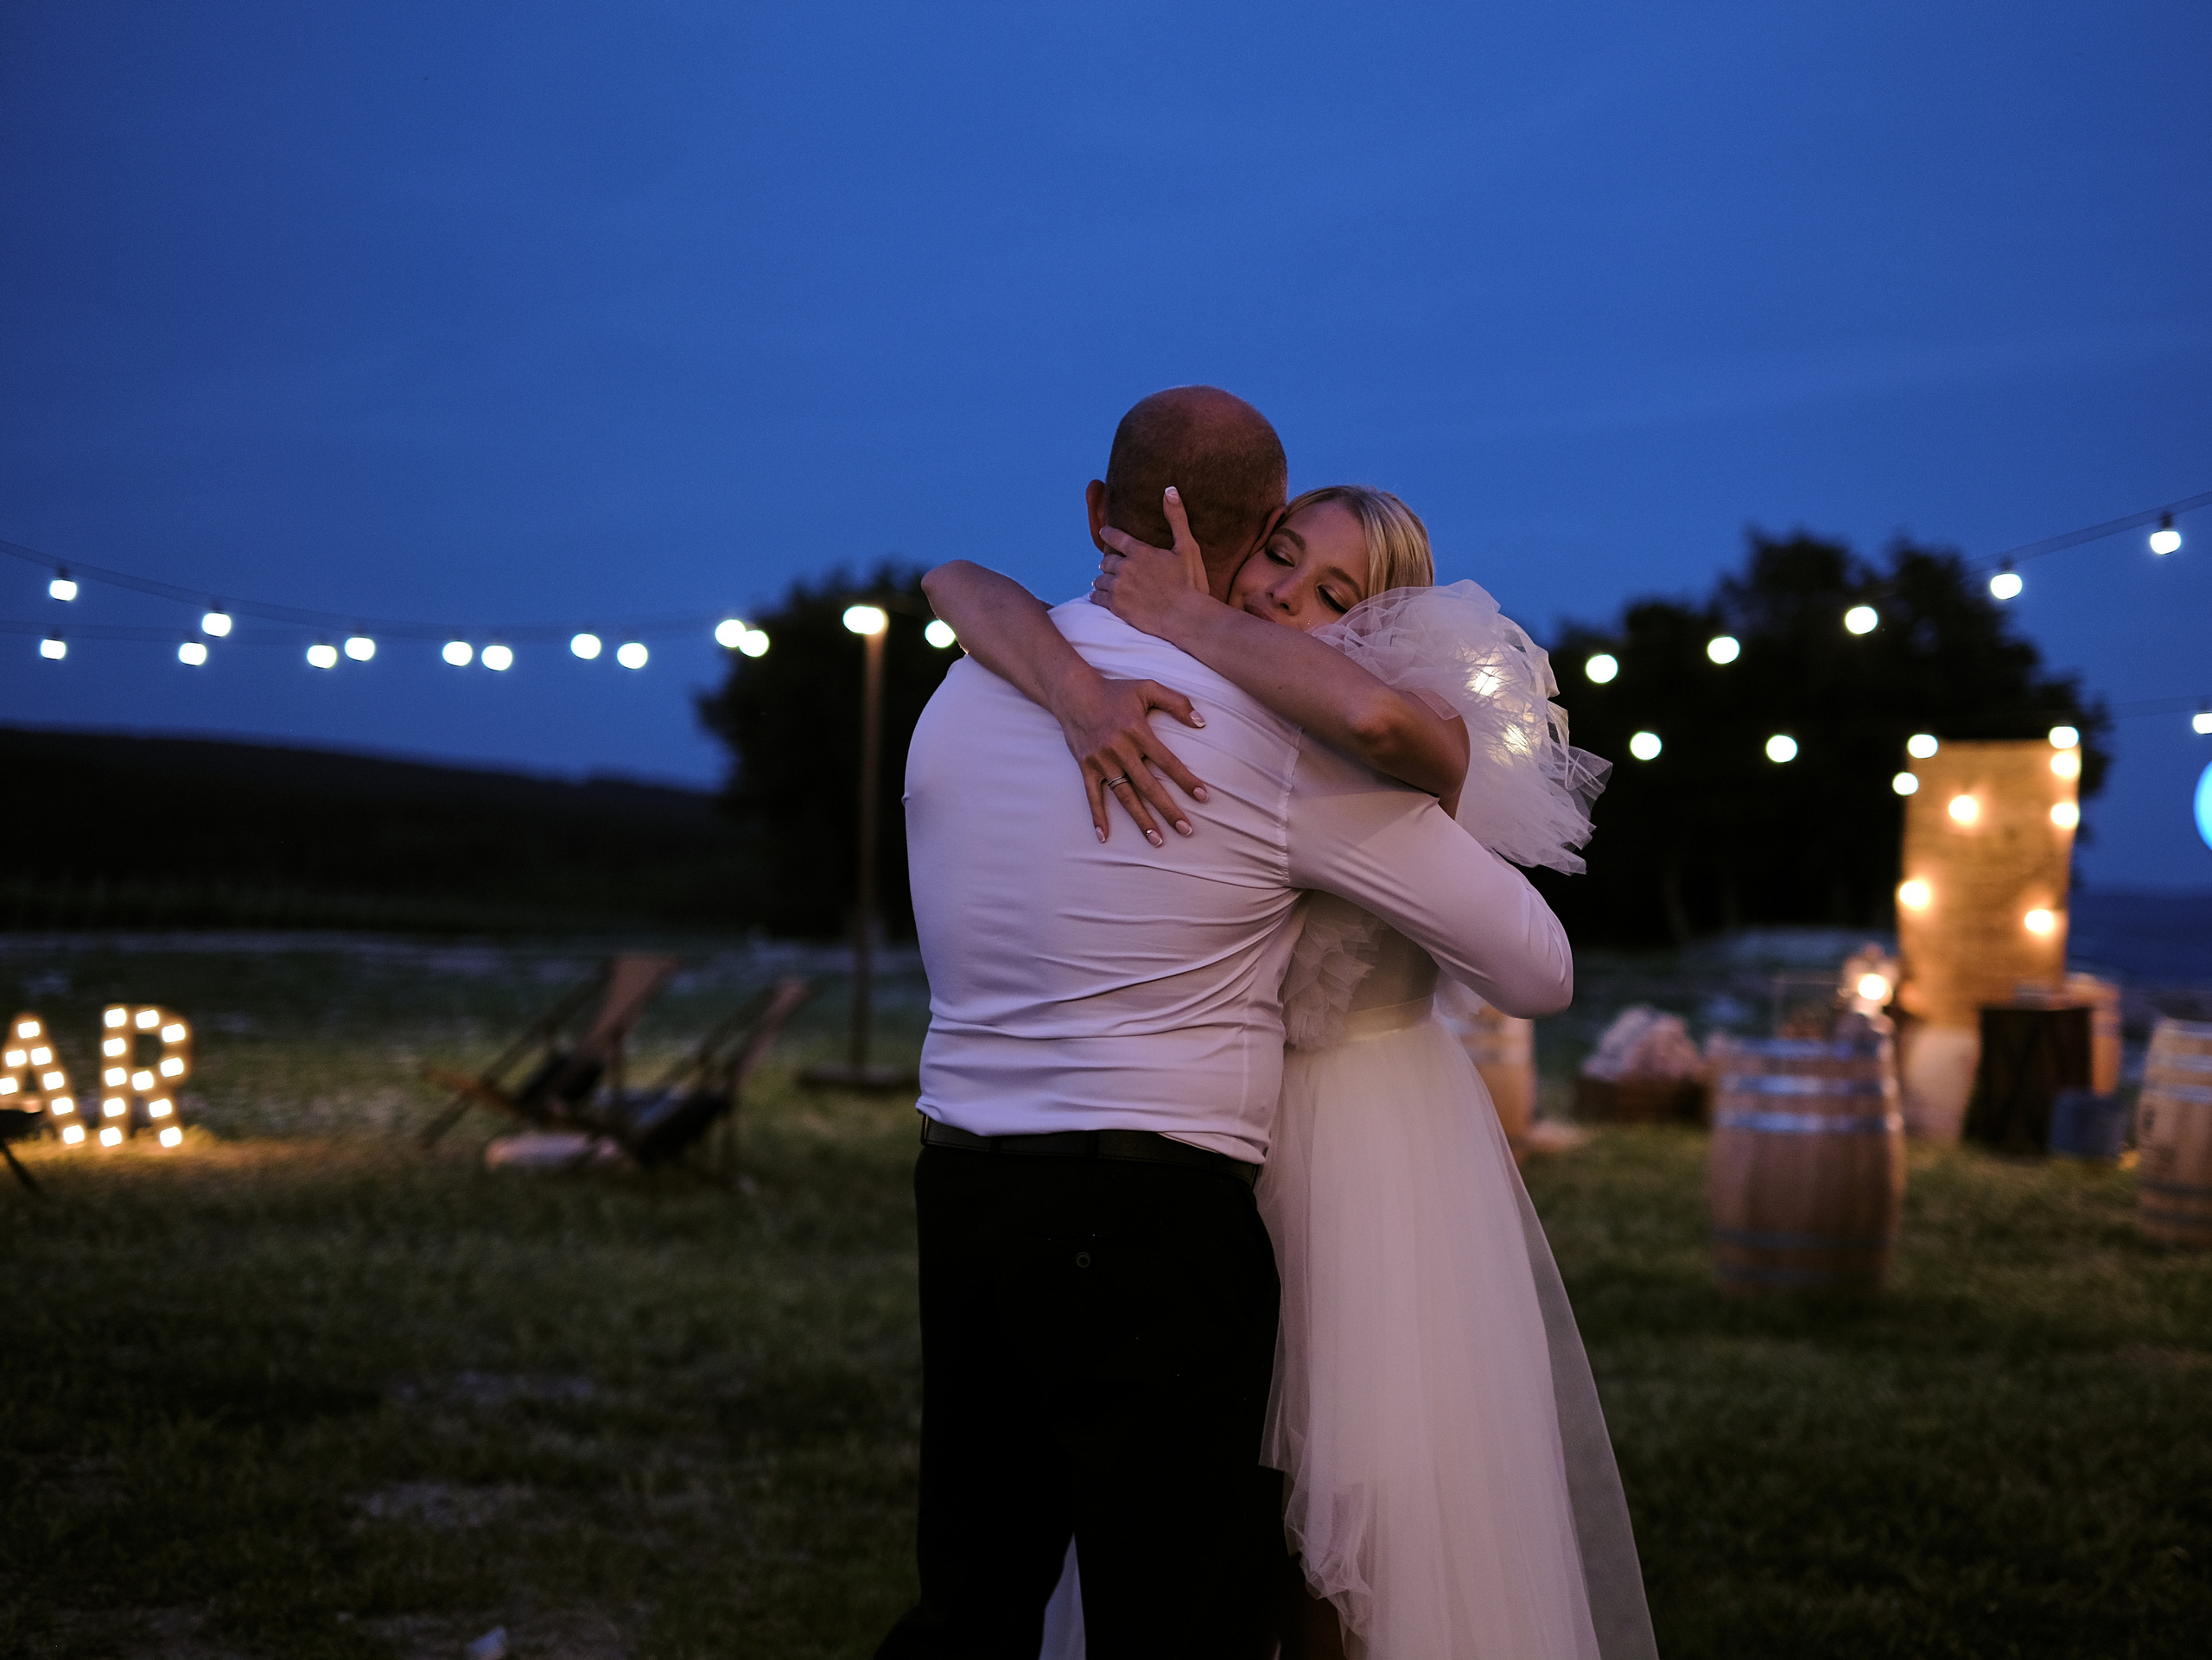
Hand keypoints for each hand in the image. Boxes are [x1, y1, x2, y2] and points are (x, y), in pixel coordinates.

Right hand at [1050, 669, 1211, 845]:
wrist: (1073, 691)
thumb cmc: (1114, 691)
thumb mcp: (1148, 688)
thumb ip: (1177, 702)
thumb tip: (1201, 723)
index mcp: (1138, 731)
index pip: (1167, 761)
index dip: (1186, 780)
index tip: (1203, 797)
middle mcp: (1120, 749)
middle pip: (1149, 786)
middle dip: (1168, 809)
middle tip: (1186, 830)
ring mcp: (1101, 761)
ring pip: (1125, 796)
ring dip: (1141, 819)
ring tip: (1157, 840)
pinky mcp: (1086, 767)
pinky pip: (1092, 796)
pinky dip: (1098, 817)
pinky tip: (1104, 836)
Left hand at [1090, 485, 1212, 638]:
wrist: (1185, 617)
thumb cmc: (1191, 583)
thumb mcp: (1188, 548)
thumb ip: (1177, 519)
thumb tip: (1170, 490)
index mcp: (1141, 552)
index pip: (1117, 537)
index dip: (1108, 533)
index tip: (1103, 532)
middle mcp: (1126, 568)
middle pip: (1107, 561)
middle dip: (1109, 562)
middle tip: (1109, 566)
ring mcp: (1119, 588)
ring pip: (1099, 580)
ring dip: (1102, 580)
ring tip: (1103, 583)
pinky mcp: (1116, 606)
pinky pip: (1097, 598)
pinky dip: (1097, 596)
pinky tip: (1098, 597)